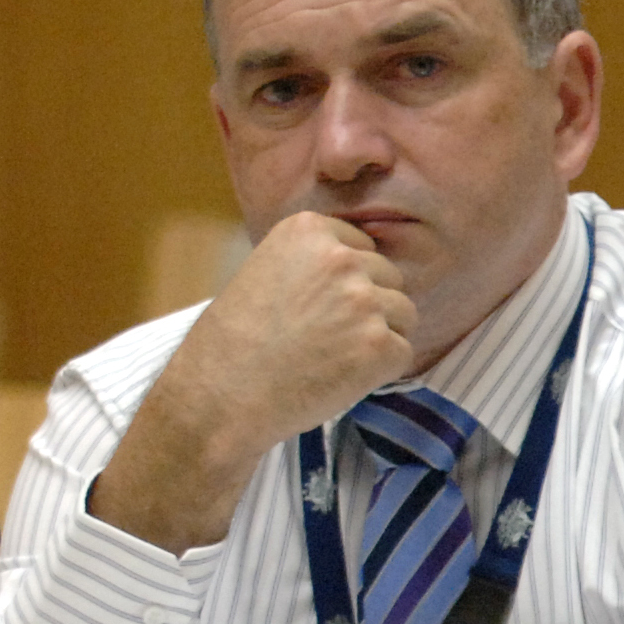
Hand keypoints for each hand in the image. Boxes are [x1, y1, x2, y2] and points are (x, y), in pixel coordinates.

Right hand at [92, 215, 418, 552]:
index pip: (363, 248)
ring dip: (378, 337)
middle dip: (367, 308)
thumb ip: (314, 263)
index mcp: (310, 230)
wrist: (220, 393)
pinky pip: (403, 352)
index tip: (318, 305)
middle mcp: (342, 257)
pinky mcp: (381, 344)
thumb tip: (363, 269)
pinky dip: (380, 370)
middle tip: (324, 336)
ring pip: (403, 314)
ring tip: (331, 354)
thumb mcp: (266, 271)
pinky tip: (339, 375)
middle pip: (389, 279)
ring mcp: (365, 300)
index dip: (346, 282)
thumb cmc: (235, 340)